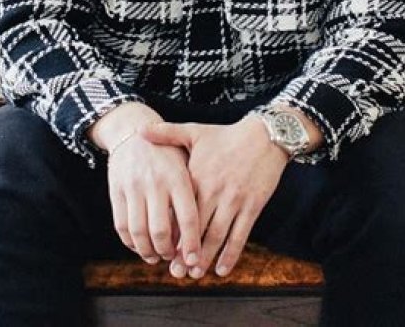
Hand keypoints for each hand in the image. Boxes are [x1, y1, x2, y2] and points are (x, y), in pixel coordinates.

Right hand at [105, 129, 202, 267]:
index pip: (188, 217)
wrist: (131, 129)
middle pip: (161, 230)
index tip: (193, 260)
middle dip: (167, 252)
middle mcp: (155, 182)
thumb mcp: (185, 163)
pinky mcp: (116, 190)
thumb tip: (199, 234)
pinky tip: (138, 246)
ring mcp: (133, 186)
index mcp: (178, 176)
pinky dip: (130, 242)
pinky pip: (121, 225)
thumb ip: (192, 193)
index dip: (191, 243)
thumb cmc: (166, 153)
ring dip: (147, 252)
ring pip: (139, 232)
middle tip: (172, 258)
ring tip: (155, 256)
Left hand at [137, 117, 288, 278]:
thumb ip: (167, 133)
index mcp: (197, 176)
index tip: (160, 248)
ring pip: (217, 236)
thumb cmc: (226, 136)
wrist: (264, 136)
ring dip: (205, 258)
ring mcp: (234, 200)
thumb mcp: (195, 131)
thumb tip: (140, 130)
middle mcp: (215, 190)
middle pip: (196, 228)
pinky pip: (240, 235)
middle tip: (174, 271)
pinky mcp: (252, 206)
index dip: (170, 230)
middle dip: (185, 252)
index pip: (179, 209)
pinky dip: (231, 254)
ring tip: (194, 273)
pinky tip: (221, 269)